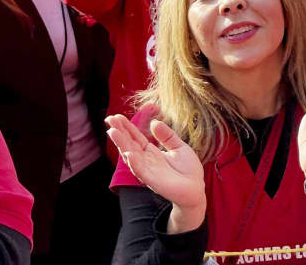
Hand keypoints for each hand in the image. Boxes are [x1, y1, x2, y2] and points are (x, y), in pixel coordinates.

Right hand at [106, 103, 206, 232]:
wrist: (196, 190)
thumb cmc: (188, 170)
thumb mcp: (179, 147)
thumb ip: (167, 135)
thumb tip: (154, 122)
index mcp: (151, 152)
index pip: (135, 137)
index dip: (126, 127)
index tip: (116, 116)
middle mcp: (146, 161)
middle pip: (129, 144)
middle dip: (119, 132)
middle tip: (109, 119)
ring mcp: (147, 171)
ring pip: (131, 156)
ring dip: (122, 144)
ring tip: (113, 131)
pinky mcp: (153, 181)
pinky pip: (141, 171)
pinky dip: (135, 162)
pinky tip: (129, 153)